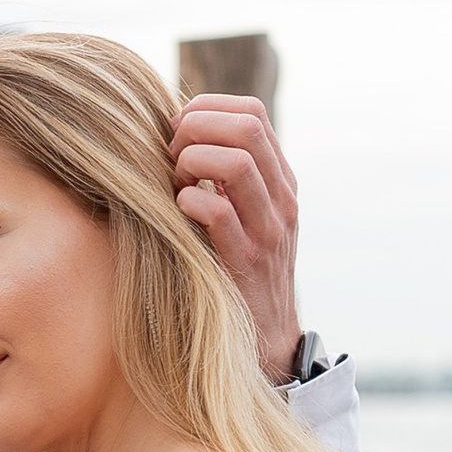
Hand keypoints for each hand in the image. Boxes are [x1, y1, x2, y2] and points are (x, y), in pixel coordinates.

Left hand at [171, 94, 300, 382]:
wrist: (266, 342)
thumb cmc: (237, 270)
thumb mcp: (244, 215)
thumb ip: (223, 177)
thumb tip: (174, 133)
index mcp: (280, 180)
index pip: (251, 112)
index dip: (206, 110)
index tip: (176, 134)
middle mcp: (281, 199)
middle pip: (246, 126)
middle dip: (194, 128)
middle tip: (170, 156)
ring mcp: (267, 230)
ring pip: (236, 162)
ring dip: (191, 163)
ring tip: (176, 185)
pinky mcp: (245, 262)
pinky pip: (217, 212)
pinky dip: (188, 202)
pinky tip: (179, 215)